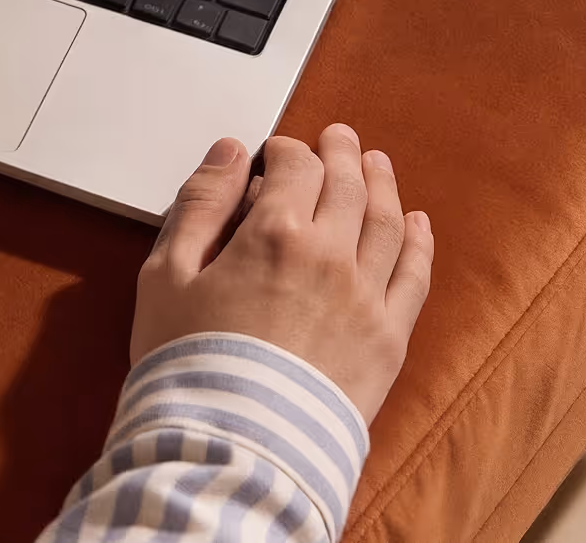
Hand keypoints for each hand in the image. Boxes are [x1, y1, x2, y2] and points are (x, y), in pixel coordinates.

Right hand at [130, 125, 432, 425]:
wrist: (233, 449)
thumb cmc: (190, 364)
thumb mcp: (167, 273)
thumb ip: (200, 203)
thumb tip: (229, 152)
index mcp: (274, 231)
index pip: (294, 164)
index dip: (284, 149)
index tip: (275, 154)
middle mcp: (329, 255)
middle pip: (346, 183)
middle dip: (340, 152)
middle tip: (338, 136)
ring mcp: (365, 297)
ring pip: (386, 221)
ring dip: (382, 183)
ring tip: (377, 163)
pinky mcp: (387, 340)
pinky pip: (414, 276)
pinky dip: (418, 242)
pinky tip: (417, 224)